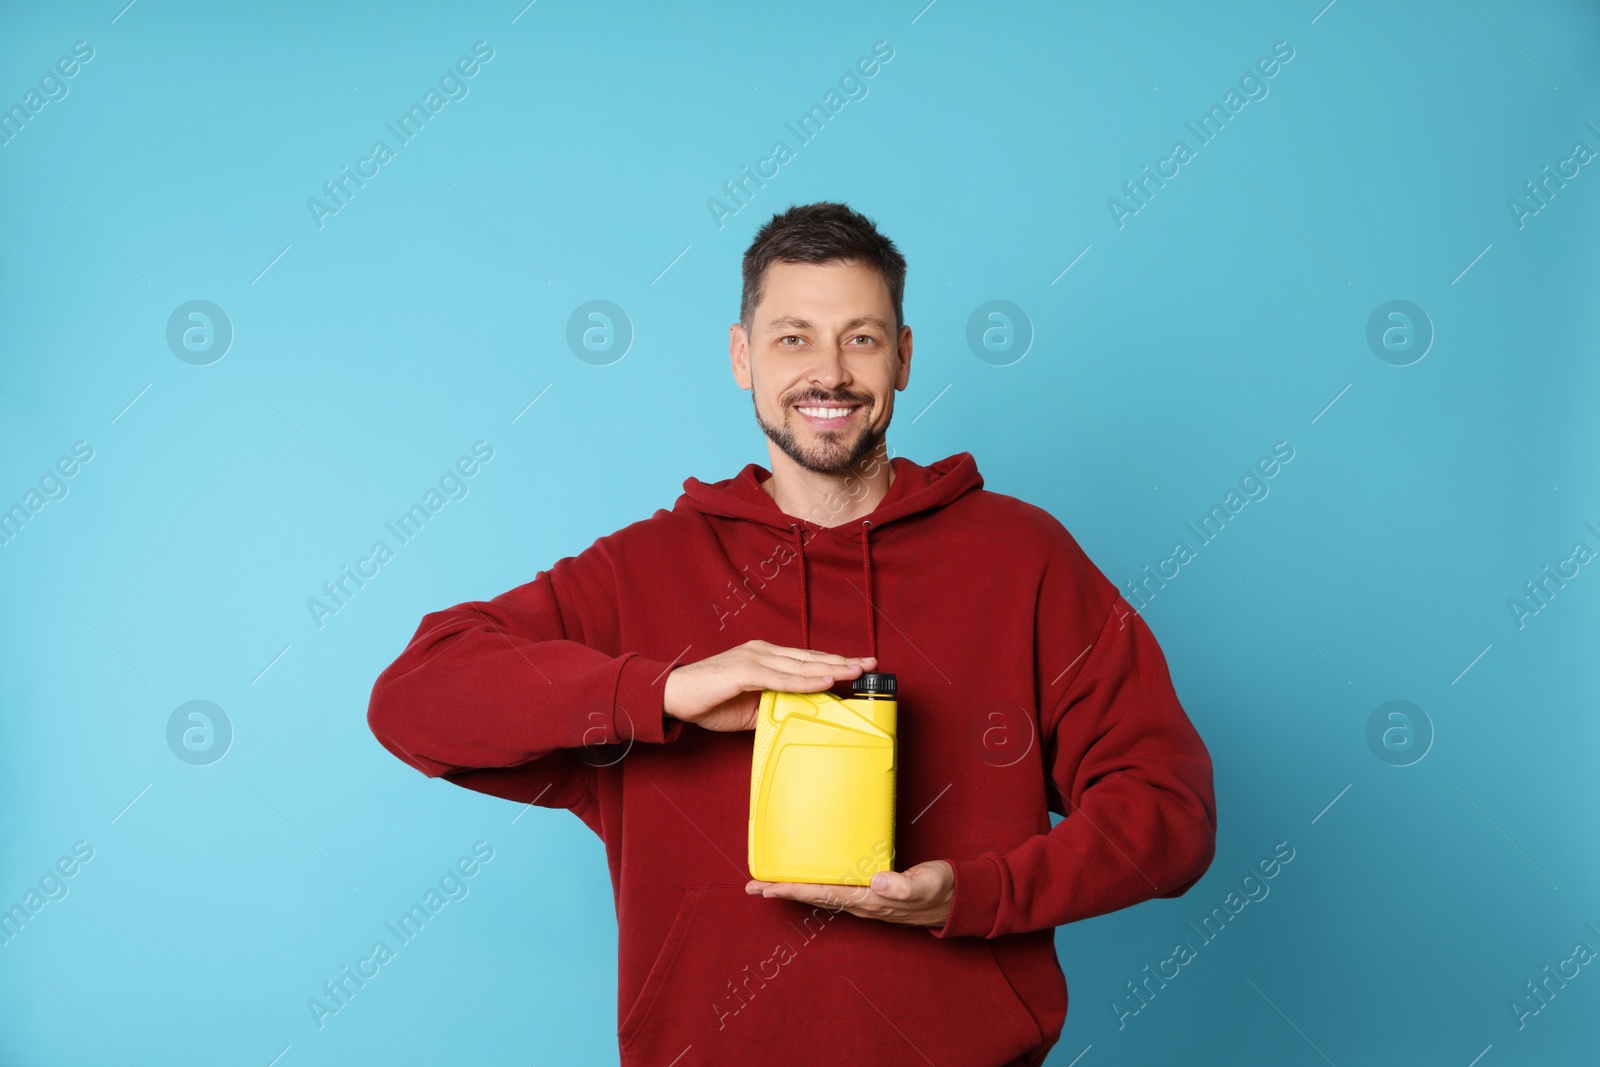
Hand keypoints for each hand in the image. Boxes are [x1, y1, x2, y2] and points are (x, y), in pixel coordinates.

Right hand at [663, 640, 875, 732]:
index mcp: (765, 657)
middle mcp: (763, 652)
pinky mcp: (744, 671)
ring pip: (801, 664)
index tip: (858, 667)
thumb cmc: (708, 700)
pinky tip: (824, 681)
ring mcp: (754, 659)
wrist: (673, 696)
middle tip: (870, 663)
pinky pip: (781, 678)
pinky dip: (805, 680)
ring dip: (830, 668)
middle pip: (810, 657)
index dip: (833, 662)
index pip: (806, 660)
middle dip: (842, 660)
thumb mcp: (750, 707)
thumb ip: (774, 705)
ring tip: (855, 671)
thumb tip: (800, 714)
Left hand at [745, 860, 954, 928]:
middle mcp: (863, 903)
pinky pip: (835, 890)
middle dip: (784, 891)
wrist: (959, 899)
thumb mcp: (928, 882)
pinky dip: (815, 885)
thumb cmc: (943, 888)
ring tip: (771, 884)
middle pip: (815, 897)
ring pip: (823, 894)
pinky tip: (808, 879)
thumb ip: (905, 884)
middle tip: (754, 886)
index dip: (794, 889)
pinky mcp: (872, 893)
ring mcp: (866, 901)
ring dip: (796, 889)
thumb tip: (878, 881)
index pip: (824, 893)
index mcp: (872, 899)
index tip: (767, 887)